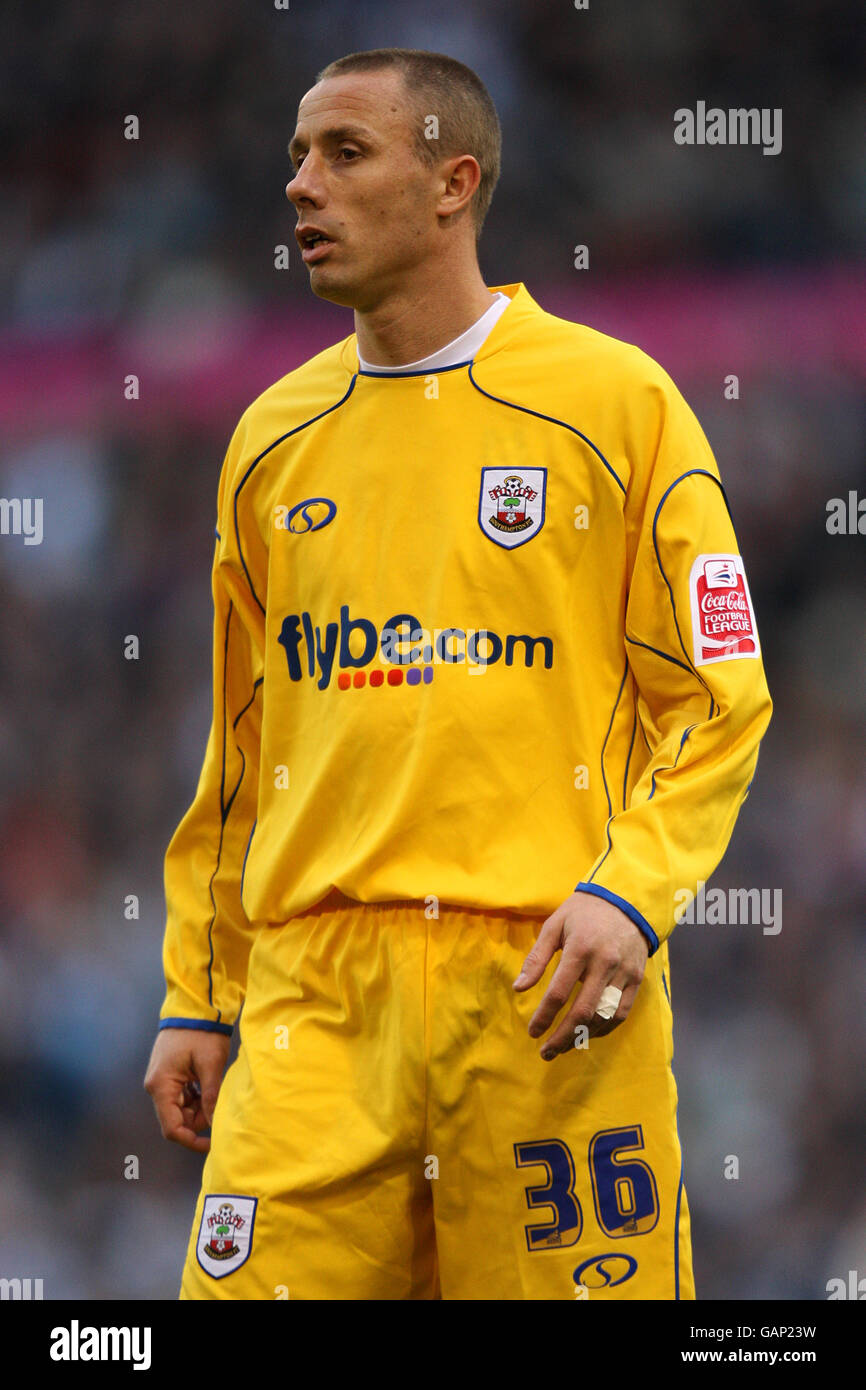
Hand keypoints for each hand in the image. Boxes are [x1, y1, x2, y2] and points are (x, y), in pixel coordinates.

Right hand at [143, 1028, 230, 1152]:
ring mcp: (161, 1080)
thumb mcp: (210, 1065)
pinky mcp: (169, 1075)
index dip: (191, 1140)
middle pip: (176, 1119)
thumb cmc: (202, 1033)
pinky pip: (182, 1096)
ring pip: (181, 1109)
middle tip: (219, 1104)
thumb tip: (214, 1124)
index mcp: (161, 1086)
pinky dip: (196, 1096)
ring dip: (199, 1106)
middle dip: (199, 1119)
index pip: (171, 1128)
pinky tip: (208, 1082)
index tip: (212, 1144)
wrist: (193, 1006)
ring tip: (214, 1086)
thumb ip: (211, 1097)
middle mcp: (156, 1086)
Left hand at [512, 892, 648, 1060]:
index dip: (544, 1017)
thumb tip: (519, 988)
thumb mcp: (555, 925)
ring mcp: (624, 973)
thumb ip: (536, 958)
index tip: (533, 1032)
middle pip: (583, 1012)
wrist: (626, 900)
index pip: (559, 993)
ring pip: (604, 1017)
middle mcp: (605, 963)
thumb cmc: (584, 912)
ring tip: (564, 1046)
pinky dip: (604, 1028)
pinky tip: (588, 1034)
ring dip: (583, 1037)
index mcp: (581, 949)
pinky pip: (621, 1012)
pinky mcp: (637, 978)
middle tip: (546, 1052)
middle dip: (563, 1037)